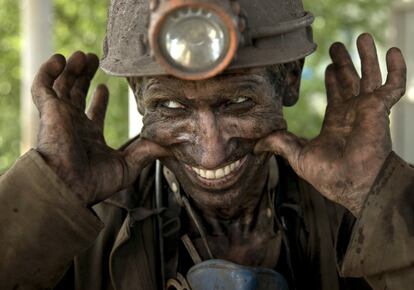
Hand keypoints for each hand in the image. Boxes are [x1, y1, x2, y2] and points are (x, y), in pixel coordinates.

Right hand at [32, 52, 169, 205]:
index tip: (104, 87)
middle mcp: (74, 124)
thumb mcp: (128, 166)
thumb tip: (170, 145)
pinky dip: (48, 71)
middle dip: (84, 76)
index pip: (93, 113)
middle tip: (94, 60)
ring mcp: (61, 117)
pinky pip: (42, 86)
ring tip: (83, 55)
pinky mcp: (49, 111)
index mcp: (90, 136)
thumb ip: (147, 152)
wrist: (70, 187)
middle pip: (77, 93)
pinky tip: (61, 59)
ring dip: (72, 69)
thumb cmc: (96, 183)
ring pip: (62, 85)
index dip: (98, 99)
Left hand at [255, 34, 406, 215]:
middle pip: (350, 81)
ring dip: (366, 57)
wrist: (354, 184)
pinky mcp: (380, 108)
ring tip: (361, 37)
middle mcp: (353, 112)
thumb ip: (280, 144)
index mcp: (336, 121)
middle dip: (345, 63)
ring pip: (370, 76)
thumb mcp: (298, 156)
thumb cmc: (330, 176)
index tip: (328, 66)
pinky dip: (395, 68)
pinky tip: (392, 51)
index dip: (333, 79)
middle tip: (336, 47)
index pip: (336, 94)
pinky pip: (393, 85)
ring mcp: (368, 109)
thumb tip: (256, 144)